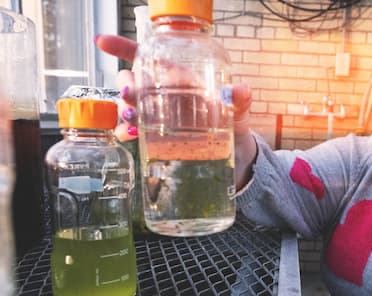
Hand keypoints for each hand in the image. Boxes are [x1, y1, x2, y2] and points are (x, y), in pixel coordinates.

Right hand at [95, 34, 256, 187]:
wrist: (233, 152)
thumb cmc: (232, 122)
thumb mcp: (237, 110)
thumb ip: (239, 100)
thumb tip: (242, 91)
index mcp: (179, 79)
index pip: (147, 58)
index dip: (124, 48)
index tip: (104, 43)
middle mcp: (163, 94)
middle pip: (132, 80)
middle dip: (125, 83)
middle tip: (130, 93)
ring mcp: (156, 115)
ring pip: (128, 105)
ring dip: (124, 108)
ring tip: (132, 118)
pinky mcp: (155, 137)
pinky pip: (132, 130)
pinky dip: (126, 131)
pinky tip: (130, 136)